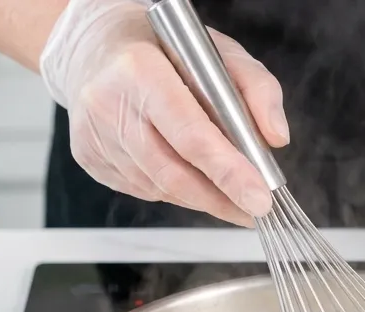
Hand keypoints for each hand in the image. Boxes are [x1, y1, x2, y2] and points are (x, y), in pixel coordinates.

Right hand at [39, 0, 286, 225]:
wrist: (95, 49)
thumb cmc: (162, 48)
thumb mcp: (218, 51)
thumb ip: (257, 88)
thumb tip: (276, 137)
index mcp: (141, 70)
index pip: (191, 134)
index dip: (228, 172)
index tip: (259, 197)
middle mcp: (110, 105)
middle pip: (173, 172)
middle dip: (219, 198)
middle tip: (252, 210)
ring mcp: (95, 136)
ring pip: (157, 187)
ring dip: (198, 198)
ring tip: (227, 198)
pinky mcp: (88, 157)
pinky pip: (140, 188)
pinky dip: (171, 191)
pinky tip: (187, 179)